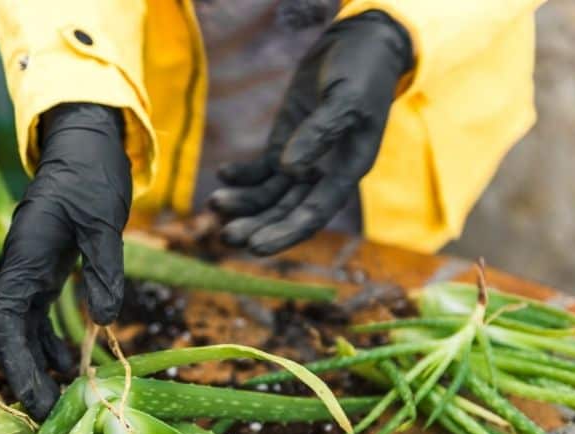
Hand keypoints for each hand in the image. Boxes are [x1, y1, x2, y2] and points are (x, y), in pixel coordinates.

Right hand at [0, 103, 130, 419]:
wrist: (85, 144)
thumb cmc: (91, 175)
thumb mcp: (103, 221)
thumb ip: (104, 269)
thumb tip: (106, 320)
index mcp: (24, 256)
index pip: (6, 321)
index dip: (18, 364)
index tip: (38, 400)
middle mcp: (20, 267)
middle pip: (10, 332)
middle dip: (25, 374)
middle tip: (50, 414)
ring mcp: (31, 269)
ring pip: (24, 327)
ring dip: (40, 362)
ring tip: (66, 395)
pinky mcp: (47, 269)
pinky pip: (41, 314)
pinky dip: (53, 341)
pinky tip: (72, 361)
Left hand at [209, 10, 412, 254]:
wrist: (356, 46)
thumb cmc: (360, 72)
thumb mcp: (345, 98)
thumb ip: (320, 132)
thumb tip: (289, 169)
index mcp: (347, 171)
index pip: (314, 213)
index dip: (285, 233)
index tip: (255, 246)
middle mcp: (324, 175)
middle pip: (287, 212)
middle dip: (257, 226)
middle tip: (225, 235)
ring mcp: (302, 162)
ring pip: (270, 196)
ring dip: (243, 204)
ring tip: (214, 203)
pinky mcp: (285, 147)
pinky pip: (260, 172)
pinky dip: (241, 177)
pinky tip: (223, 175)